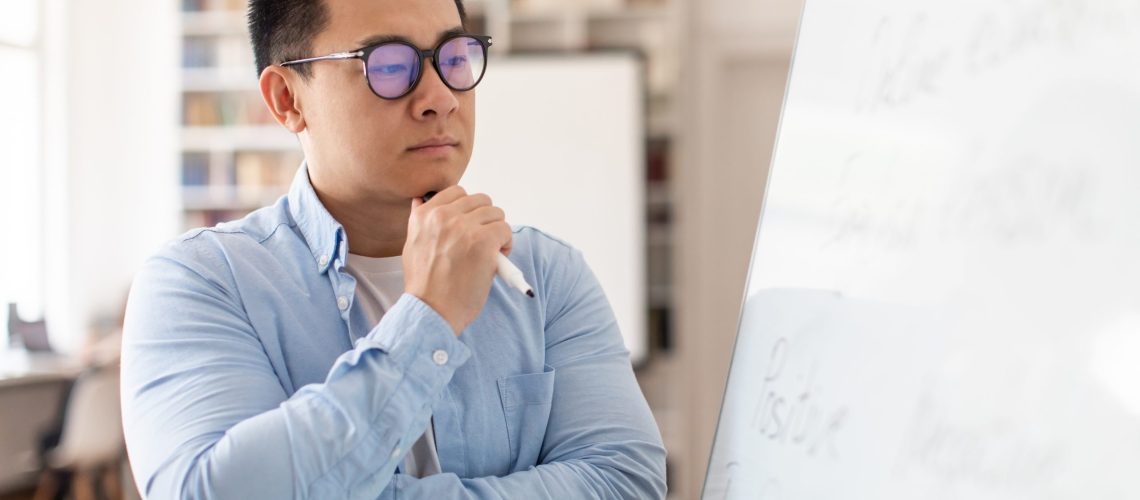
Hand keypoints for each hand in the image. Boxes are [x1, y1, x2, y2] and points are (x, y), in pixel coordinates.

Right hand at [403, 186, 512, 335]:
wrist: (431, 311)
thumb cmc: (424, 285)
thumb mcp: (411, 246)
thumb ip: (419, 222)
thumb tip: (420, 200)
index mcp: (424, 215)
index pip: (457, 192)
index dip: (469, 210)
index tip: (469, 226)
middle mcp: (443, 216)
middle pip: (481, 200)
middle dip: (485, 220)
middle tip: (483, 241)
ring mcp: (464, 227)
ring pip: (496, 213)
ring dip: (497, 231)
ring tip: (491, 252)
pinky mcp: (483, 241)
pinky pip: (505, 229)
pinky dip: (506, 244)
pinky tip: (496, 259)